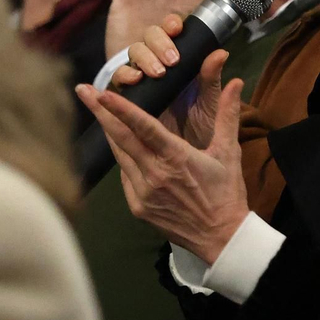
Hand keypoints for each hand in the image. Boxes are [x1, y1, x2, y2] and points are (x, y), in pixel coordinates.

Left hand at [76, 63, 248, 263]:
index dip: (121, 109)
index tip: (101, 92)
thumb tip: (237, 81)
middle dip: (99, 112)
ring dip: (108, 133)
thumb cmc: (227, 193)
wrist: (221, 238)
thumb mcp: (229, 152)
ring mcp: (142, 193)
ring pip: (119, 157)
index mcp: (176, 158)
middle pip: (120, 138)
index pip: (143, 127)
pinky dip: (124, 160)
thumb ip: (228, 115)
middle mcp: (154, 175)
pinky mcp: (137, 208)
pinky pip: (125, 177)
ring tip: (97, 112)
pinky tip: (124, 150)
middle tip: (82, 90)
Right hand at [107, 16, 223, 147]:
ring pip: (133, 56)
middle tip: (170, 61)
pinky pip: (119, 81)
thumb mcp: (210, 103)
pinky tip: (133, 82)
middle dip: (157, 44)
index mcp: (181, 60)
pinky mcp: (130, 98)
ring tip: (154, 74)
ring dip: (141, 60)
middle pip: (148, 39)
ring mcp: (143, 80)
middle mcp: (160, 65)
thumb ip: (212, 78)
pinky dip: (123, 77)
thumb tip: (221, 53)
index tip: (177, 28)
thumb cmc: (204, 128)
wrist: (192, 160)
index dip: (170, 24)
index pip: (171, 30)